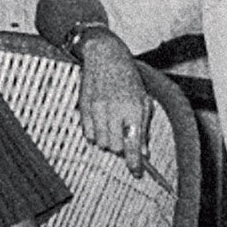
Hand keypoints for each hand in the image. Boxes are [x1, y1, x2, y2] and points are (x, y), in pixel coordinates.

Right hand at [77, 30, 151, 175]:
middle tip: (125, 138)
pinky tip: (101, 123)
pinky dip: (95, 135)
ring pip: (100, 142)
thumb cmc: (127, 76)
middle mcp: (114, 110)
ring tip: (112, 128)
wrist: (104, 55)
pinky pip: (87, 134)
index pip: (133, 144)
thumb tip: (143, 152)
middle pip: (115, 147)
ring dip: (108, 141)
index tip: (137, 172)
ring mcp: (96, 109)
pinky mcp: (83, 108)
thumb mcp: (143, 99)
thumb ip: (143, 127)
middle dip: (121, 148)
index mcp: (132, 108)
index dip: (134, 162)